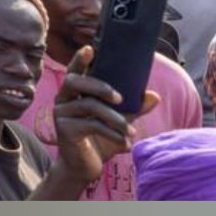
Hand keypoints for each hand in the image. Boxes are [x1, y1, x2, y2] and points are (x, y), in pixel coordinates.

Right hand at [39, 57, 128, 195]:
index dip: (80, 59)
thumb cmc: (99, 140)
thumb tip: (154, 96)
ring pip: (89, 106)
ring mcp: (62, 114)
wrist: (84, 167)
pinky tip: (125, 143)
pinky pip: (91, 126)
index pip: (75, 70)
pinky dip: (112, 134)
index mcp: (74, 92)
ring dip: (115, 118)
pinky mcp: (65, 130)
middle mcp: (63, 99)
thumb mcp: (118, 122)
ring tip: (132, 131)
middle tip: (120, 98)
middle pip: (76, 82)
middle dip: (99, 86)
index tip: (90, 48)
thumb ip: (134, 108)